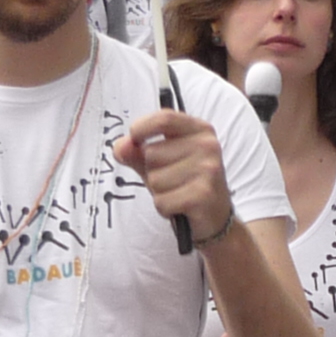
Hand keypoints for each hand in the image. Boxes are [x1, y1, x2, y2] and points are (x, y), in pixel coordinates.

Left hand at [112, 106, 232, 240]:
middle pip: (152, 153)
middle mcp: (207, 146)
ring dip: (159, 193)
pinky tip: (180, 207)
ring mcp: (208, 169)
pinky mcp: (203, 194)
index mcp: (199, 130)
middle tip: (173, 180)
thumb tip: (120, 147)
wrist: (215, 217)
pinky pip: (161, 201)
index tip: (133, 139)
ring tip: (178, 193)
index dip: (141, 127)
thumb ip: (137, 152)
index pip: (164, 118)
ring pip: (155, 179)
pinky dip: (164, 209)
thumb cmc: (186, 184)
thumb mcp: (161, 162)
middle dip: (152, 172)